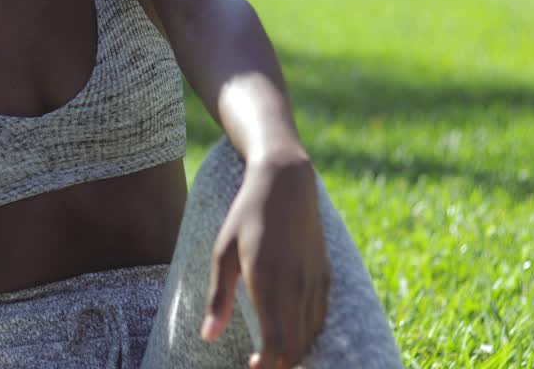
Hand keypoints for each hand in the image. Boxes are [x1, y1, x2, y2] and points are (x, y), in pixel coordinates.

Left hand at [200, 148, 329, 368]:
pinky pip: (321, 318)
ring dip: (294, 352)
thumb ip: (217, 297)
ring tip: (272, 355)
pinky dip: (308, 334)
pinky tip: (292, 334)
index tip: (252, 368)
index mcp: (268, 282)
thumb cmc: (247, 216)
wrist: (286, 184)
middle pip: (296, 346)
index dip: (266, 366)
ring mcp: (315, 281)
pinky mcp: (326, 275)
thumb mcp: (223, 252)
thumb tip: (208, 336)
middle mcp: (297, 286)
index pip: (275, 343)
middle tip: (258, 364)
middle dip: (279, 365)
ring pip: (310, 335)